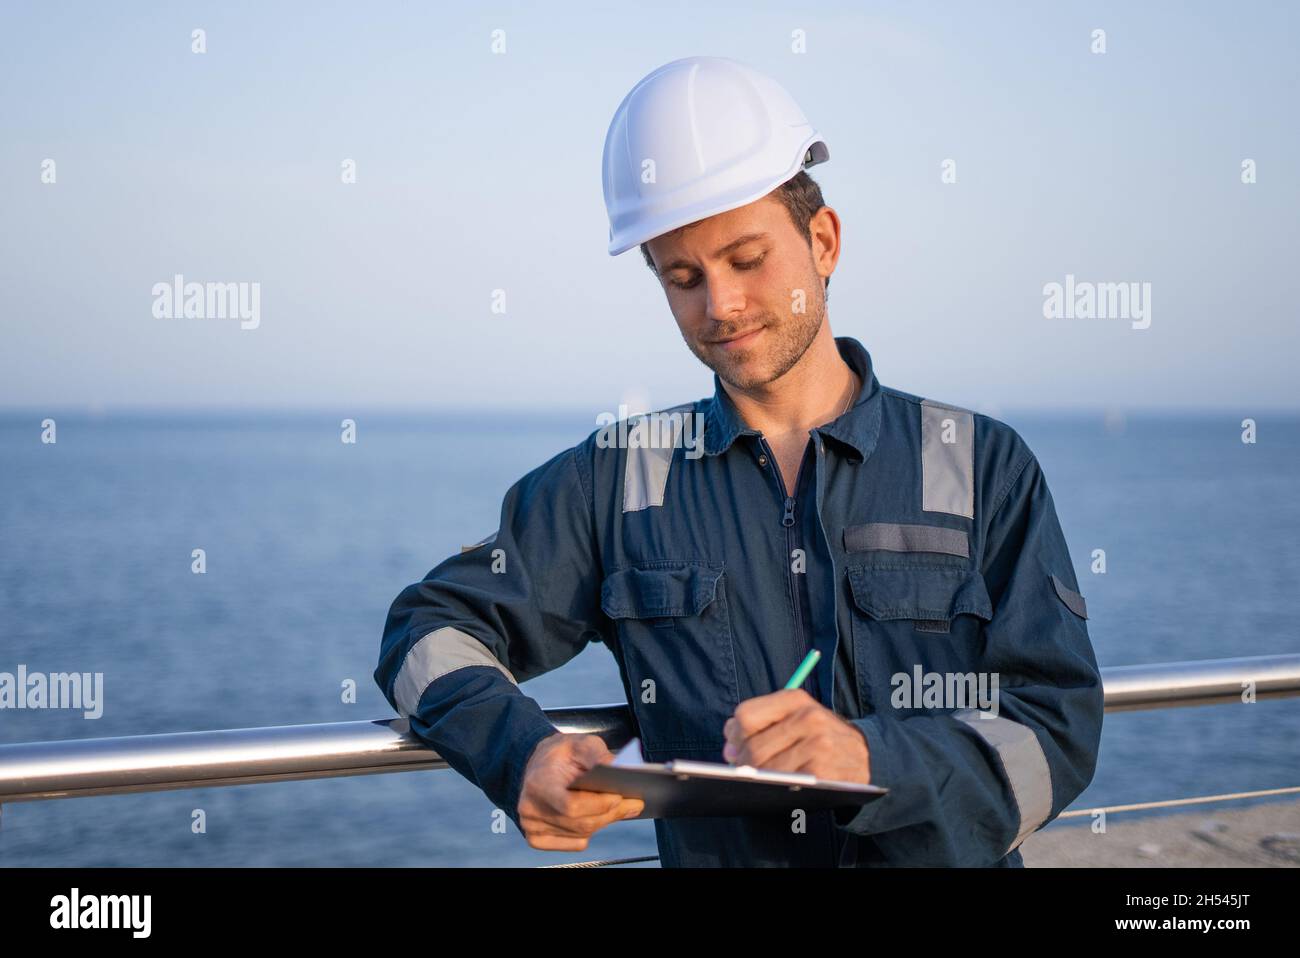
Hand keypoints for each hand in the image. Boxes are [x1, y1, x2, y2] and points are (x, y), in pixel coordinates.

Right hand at [516, 732, 645, 850]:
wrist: (537, 765)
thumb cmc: (559, 754)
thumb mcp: (580, 743)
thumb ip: (600, 754)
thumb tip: (621, 770)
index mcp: (538, 784)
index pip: (571, 806)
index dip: (599, 804)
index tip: (620, 796)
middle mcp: (530, 809)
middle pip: (580, 823)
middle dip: (611, 814)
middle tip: (634, 804)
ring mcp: (532, 827)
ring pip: (581, 833)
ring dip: (605, 821)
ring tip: (623, 808)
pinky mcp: (537, 838)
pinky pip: (574, 843)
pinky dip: (590, 832)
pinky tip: (597, 816)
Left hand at [722, 688, 870, 784]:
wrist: (869, 756)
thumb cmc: (822, 737)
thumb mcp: (797, 717)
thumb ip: (761, 723)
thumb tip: (728, 747)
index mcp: (796, 699)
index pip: (746, 715)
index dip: (734, 736)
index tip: (734, 747)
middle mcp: (808, 717)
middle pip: (753, 746)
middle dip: (743, 764)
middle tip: (743, 772)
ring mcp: (817, 744)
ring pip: (766, 768)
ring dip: (758, 779)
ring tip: (760, 780)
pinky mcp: (822, 770)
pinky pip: (783, 783)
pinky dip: (776, 787)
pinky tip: (780, 786)